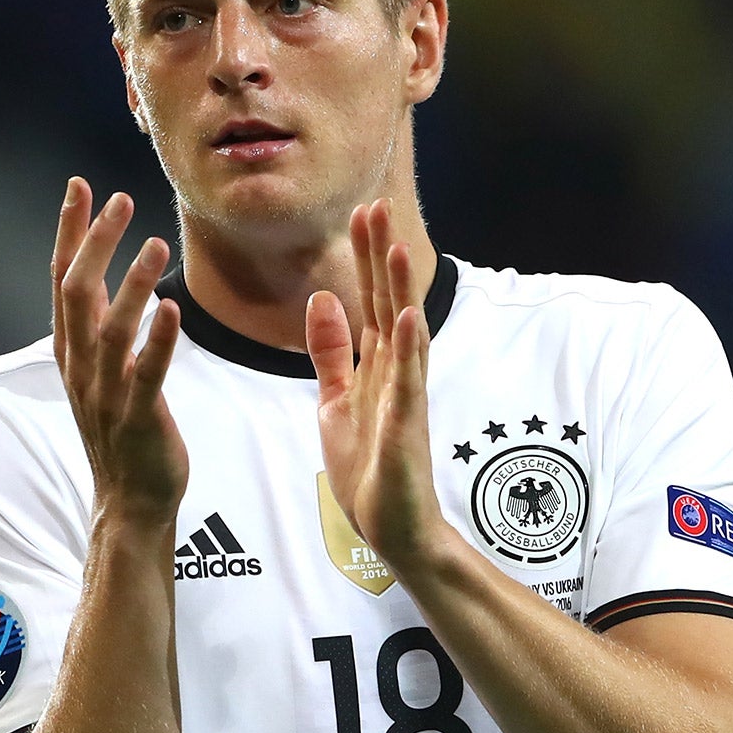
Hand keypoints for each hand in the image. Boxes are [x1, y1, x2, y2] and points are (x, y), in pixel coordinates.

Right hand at [52, 179, 186, 523]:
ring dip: (130, 284)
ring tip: (154, 242)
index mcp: (72, 352)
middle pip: (79, 293)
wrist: (130, 502)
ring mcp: (106, 394)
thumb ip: (98, 326)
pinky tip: (171, 309)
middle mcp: (81, 368)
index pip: (62, 280)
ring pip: (111, 330)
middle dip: (96, 243)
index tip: (80, 186)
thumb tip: (95, 274)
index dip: (70, 232)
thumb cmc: (122, 431)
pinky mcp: (138, 419)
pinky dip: (156, 341)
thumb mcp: (100, 371)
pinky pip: (146, 374)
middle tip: (119, 199)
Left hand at [305, 200, 447, 569]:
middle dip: (380, 256)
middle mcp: (396, 372)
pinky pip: (409, 383)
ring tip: (397, 246)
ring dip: (400, 291)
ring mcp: (404, 397)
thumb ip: (331, 352)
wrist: (392, 527)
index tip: (361, 211)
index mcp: (377, 365)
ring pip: (403, 333)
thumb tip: (322, 298)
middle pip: (388, 302)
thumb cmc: (369, 468)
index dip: (365, 256)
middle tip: (375, 205)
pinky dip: (410, 349)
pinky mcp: (406, 426)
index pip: (372, 298)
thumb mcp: (336, 400)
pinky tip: (410, 317)